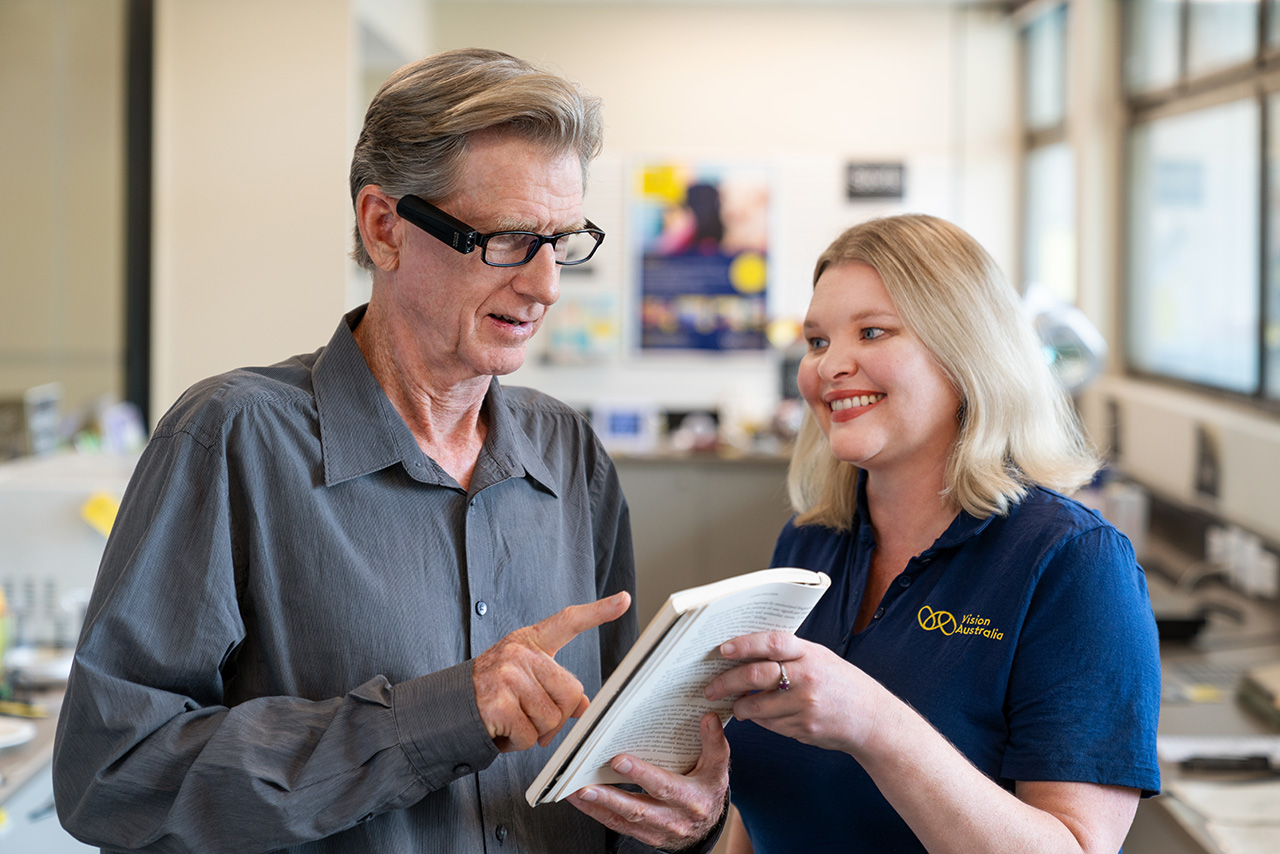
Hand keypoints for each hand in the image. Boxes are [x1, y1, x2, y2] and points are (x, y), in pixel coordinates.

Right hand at [473, 592, 630, 751]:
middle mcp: (519, 653)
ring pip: (550, 720)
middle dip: (556, 716)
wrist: (445, 710)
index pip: (568, 621)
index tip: (624, 600)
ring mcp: (508, 676)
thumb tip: (585, 707)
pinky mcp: (498, 702)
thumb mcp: (523, 680)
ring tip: (510, 721)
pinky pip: (529, 736)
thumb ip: (555, 687)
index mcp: (529, 642)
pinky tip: (500, 730)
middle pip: (570, 694)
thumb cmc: (489, 694)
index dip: (598, 611)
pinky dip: (517, 743)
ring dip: (534, 733)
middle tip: (531, 717)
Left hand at [567, 712, 729, 850]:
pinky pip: (617, 826)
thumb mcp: (718, 769)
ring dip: (596, 806)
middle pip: (639, 809)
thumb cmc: (708, 792)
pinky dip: (596, 813)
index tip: (619, 760)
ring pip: (623, 820)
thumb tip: (708, 718)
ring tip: (574, 792)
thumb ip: (714, 743)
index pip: (665, 786)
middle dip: (611, 797)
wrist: (707, 828)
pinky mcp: (643, 835)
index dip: (642, 774)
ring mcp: (657, 830)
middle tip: (586, 785)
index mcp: (692, 799)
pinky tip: (580, 800)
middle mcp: (673, 819)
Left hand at [704, 631, 884, 754]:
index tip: (723, 649)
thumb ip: (789, 654)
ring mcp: (805, 704)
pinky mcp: (803, 727)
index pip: (773, 643)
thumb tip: (745, 653)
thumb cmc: (841, 684)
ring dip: (739, 707)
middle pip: (756, 676)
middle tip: (710, 688)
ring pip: (757, 706)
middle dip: (726, 682)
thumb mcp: (820, 658)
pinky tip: (758, 716)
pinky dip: (759, 720)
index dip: (745, 644)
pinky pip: (770, 724)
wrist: (872, 719)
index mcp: (810, 653)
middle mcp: (807, 677)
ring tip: (734, 705)